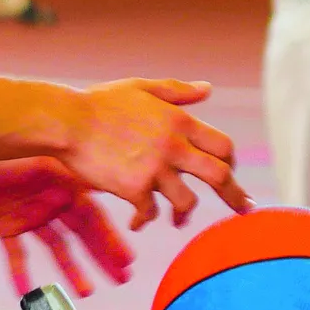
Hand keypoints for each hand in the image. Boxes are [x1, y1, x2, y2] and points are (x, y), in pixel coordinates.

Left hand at [0, 157, 134, 295]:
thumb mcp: (36, 162)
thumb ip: (63, 179)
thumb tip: (85, 194)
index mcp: (62, 181)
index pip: (92, 215)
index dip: (110, 238)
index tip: (127, 261)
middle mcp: (48, 199)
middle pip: (80, 233)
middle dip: (100, 257)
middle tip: (120, 280)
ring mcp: (26, 213)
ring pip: (54, 247)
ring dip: (69, 269)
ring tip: (84, 292)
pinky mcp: (3, 225)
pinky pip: (16, 254)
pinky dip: (20, 274)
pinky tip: (26, 292)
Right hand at [63, 78, 250, 230]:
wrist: (66, 122)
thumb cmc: (100, 103)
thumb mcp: (142, 88)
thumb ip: (177, 91)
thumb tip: (207, 89)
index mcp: (178, 121)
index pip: (222, 145)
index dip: (230, 162)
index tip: (232, 175)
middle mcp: (172, 146)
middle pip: (219, 175)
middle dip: (235, 196)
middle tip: (243, 209)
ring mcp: (154, 169)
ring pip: (187, 201)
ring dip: (185, 213)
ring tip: (178, 220)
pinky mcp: (133, 188)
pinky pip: (150, 212)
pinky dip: (145, 219)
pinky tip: (137, 222)